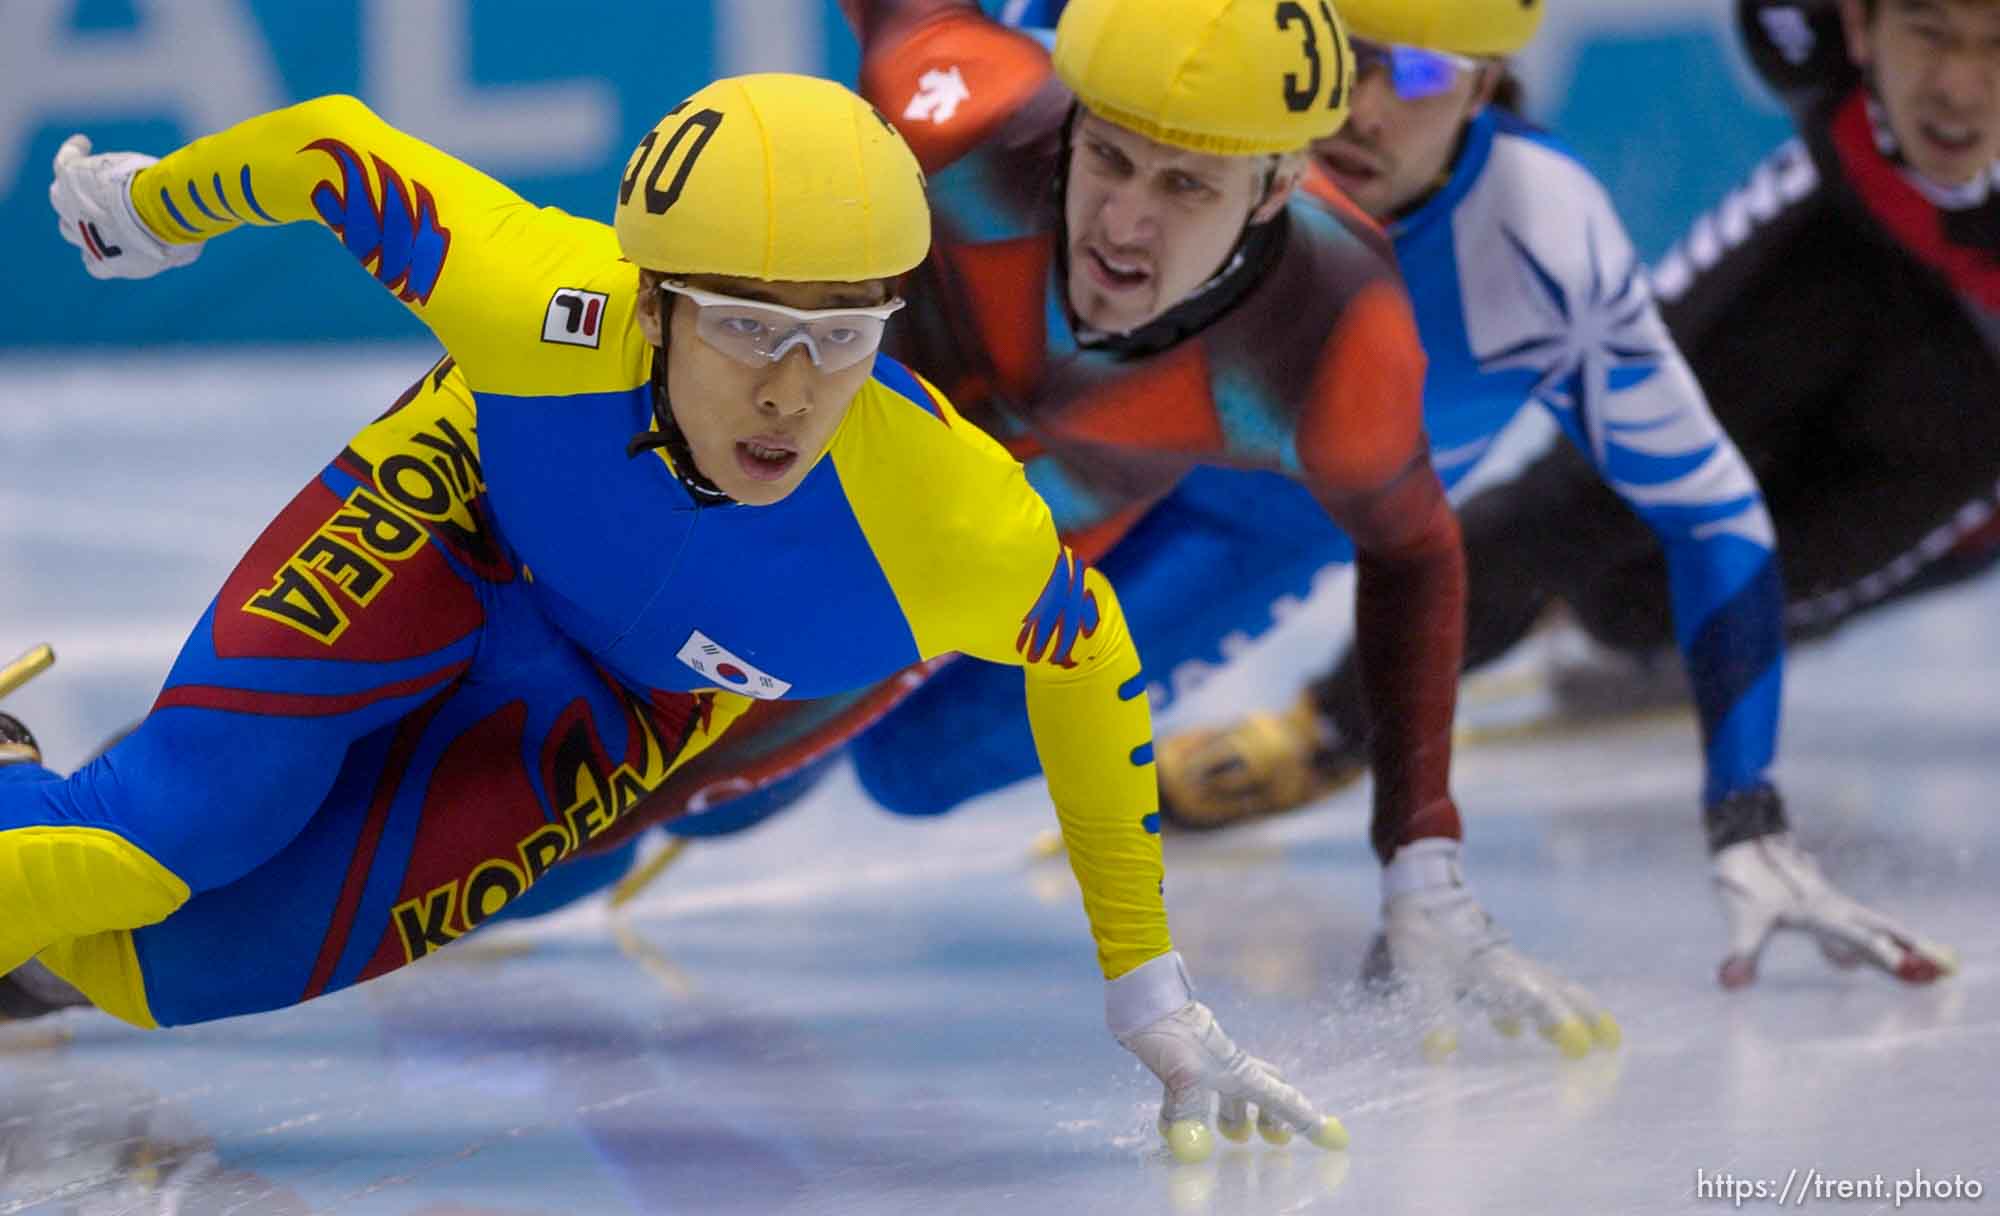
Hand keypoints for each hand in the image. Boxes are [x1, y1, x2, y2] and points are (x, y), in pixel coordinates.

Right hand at [49, 135, 200, 279]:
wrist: (155, 214)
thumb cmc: (172, 236)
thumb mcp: (182, 251)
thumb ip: (179, 250)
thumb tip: (190, 241)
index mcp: (106, 265)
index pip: (96, 262)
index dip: (105, 249)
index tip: (118, 238)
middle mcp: (81, 238)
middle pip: (72, 229)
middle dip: (86, 220)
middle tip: (104, 204)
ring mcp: (71, 207)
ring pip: (61, 198)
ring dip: (74, 189)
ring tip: (90, 174)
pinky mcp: (69, 179)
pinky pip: (63, 162)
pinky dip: (73, 152)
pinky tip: (84, 143)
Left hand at [1108, 953, 1345, 1162]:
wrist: (1144, 1000)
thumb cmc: (1170, 1033)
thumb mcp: (1182, 1076)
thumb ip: (1190, 1111)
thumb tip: (1193, 1148)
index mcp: (1239, 1073)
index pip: (1284, 1101)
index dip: (1308, 1121)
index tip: (1334, 1139)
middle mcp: (1227, 1068)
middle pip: (1263, 1093)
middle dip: (1272, 1116)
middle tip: (1274, 1140)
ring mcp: (1204, 1063)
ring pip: (1228, 1093)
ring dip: (1233, 1115)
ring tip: (1227, 1136)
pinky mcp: (1180, 1061)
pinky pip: (1191, 1092)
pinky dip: (1188, 1111)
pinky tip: (1172, 1126)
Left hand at [1373, 838, 1620, 1059]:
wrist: (1419, 897)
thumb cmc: (1420, 939)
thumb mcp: (1422, 979)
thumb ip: (1436, 1015)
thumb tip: (1440, 1054)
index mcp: (1497, 970)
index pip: (1538, 999)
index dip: (1560, 1022)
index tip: (1580, 1046)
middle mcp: (1510, 967)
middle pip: (1558, 992)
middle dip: (1587, 1016)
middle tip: (1613, 1043)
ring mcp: (1505, 963)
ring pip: (1547, 988)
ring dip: (1567, 1012)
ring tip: (1580, 1038)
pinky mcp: (1492, 962)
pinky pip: (1524, 986)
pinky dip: (1531, 1007)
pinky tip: (1513, 1030)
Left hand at [1713, 832, 1957, 987]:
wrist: (1741, 843)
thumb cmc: (1744, 884)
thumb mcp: (1743, 922)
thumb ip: (1742, 953)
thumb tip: (1732, 982)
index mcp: (1820, 912)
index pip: (1858, 937)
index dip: (1880, 953)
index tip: (1903, 967)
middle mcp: (1833, 906)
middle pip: (1881, 928)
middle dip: (1911, 946)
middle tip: (1941, 965)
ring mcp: (1832, 902)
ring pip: (1873, 923)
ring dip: (1899, 941)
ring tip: (1924, 962)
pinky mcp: (1824, 902)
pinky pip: (1856, 923)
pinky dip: (1874, 937)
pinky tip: (1872, 955)